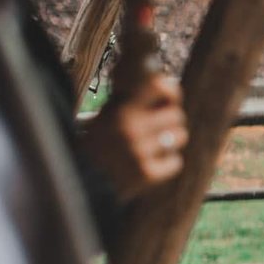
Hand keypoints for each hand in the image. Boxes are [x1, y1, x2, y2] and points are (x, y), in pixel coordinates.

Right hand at [78, 75, 187, 200]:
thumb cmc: (98, 144)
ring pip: (180, 137)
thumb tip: (165, 81)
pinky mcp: (147, 174)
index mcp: (121, 110)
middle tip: (157, 131)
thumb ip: (132, 100)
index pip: (160, 86)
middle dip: (170, 123)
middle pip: (177, 115)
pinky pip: (176, 162)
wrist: (83, 182)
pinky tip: (150, 165)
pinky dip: (166, 165)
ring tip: (154, 147)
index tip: (168, 101)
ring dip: (171, 143)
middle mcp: (131, 128)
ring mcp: (139, 152)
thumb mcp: (107, 115)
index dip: (171, 93)